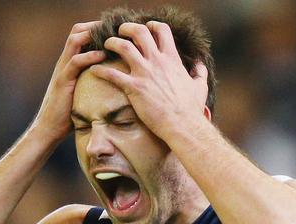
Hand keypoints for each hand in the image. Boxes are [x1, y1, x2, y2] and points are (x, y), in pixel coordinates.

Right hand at [33, 21, 105, 140]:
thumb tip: (119, 83)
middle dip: (96, 26)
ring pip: (74, 40)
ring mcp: (62, 70)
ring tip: (110, 36)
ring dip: (93, 35)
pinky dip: (89, 56)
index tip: (115, 29)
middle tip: (114, 28)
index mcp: (70, 63)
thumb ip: (95, 83)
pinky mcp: (62, 81)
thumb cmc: (70, 114)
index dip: (96, 28)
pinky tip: (103, 55)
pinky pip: (75, 62)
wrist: (50, 128)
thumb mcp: (85, 92)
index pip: (80, 34)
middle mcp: (65, 62)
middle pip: (76, 31)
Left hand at [89, 21, 208, 139]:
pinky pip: (112, 74)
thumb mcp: (199, 87)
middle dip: (127, 28)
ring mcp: (144, 73)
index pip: (161, 30)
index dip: (152, 25)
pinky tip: (94, 70)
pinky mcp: (134, 88)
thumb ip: (200, 73)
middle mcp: (157, 62)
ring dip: (111, 43)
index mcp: (172, 59)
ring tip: (106, 45)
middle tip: (120, 32)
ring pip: (122, 46)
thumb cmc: (191, 109)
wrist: (182, 125)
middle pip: (139, 32)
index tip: (146, 27)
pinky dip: (100, 70)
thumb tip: (200, 65)